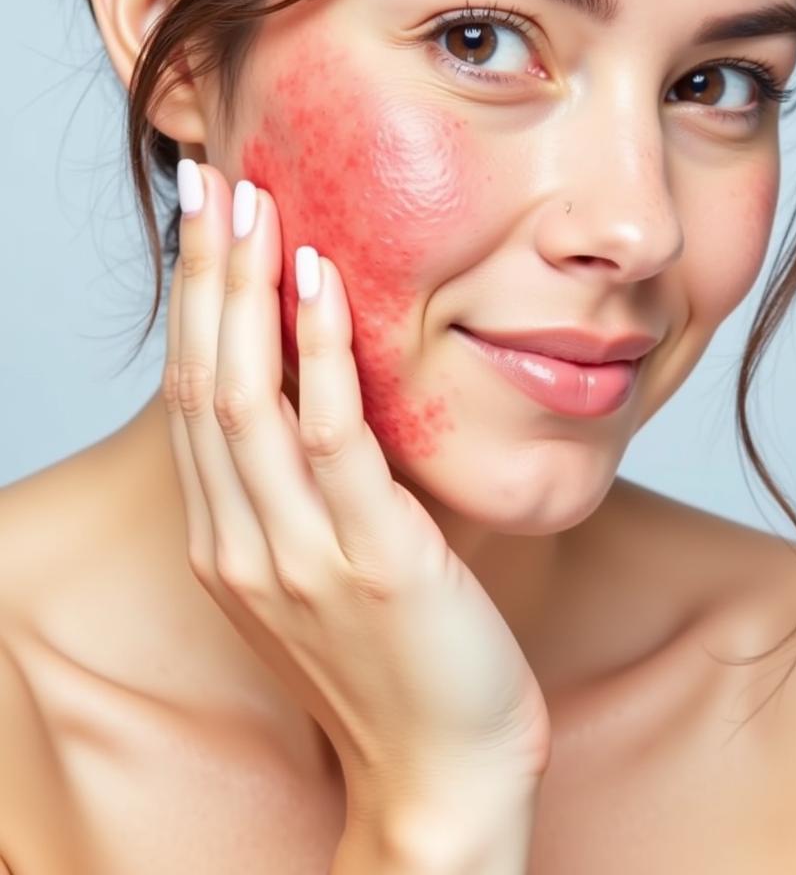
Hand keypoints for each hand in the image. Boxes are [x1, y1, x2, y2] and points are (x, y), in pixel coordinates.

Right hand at [163, 161, 550, 820]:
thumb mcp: (327, 575)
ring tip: (252, 204)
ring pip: (247, 395)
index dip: (194, 307)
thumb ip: (311, 497)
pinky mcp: (371, 557)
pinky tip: (321, 281)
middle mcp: (242, 542)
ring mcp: (297, 552)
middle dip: (203, 276)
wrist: (438, 774)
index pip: (194, 400)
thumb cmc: (395, 666)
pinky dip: (322, 351)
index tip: (206, 230)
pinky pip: (332, 434)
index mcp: (228, 544)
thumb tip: (330, 403)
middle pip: (203, 380)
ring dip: (245, 291)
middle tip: (210, 184)